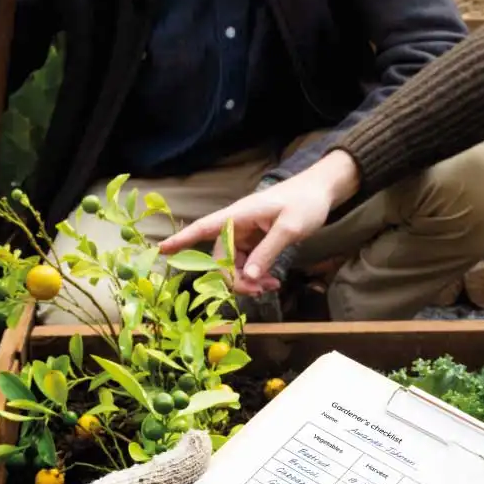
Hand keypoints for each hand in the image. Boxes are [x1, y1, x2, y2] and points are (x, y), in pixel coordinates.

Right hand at [159, 151, 360, 295]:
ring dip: (248, 280)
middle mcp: (237, 225)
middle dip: (234, 279)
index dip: (182, 239)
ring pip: (234, 265)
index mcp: (239, 215)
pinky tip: (271, 282)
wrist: (321, 191)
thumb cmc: (305, 202)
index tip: (162, 250)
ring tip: (270, 286)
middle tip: (258, 292)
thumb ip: (267, 252)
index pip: (204, 228)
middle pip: (220, 258)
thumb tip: (247, 277)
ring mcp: (245, 234)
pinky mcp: (254, 241)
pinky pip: (247, 264)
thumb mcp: (290, 228)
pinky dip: (256, 276)